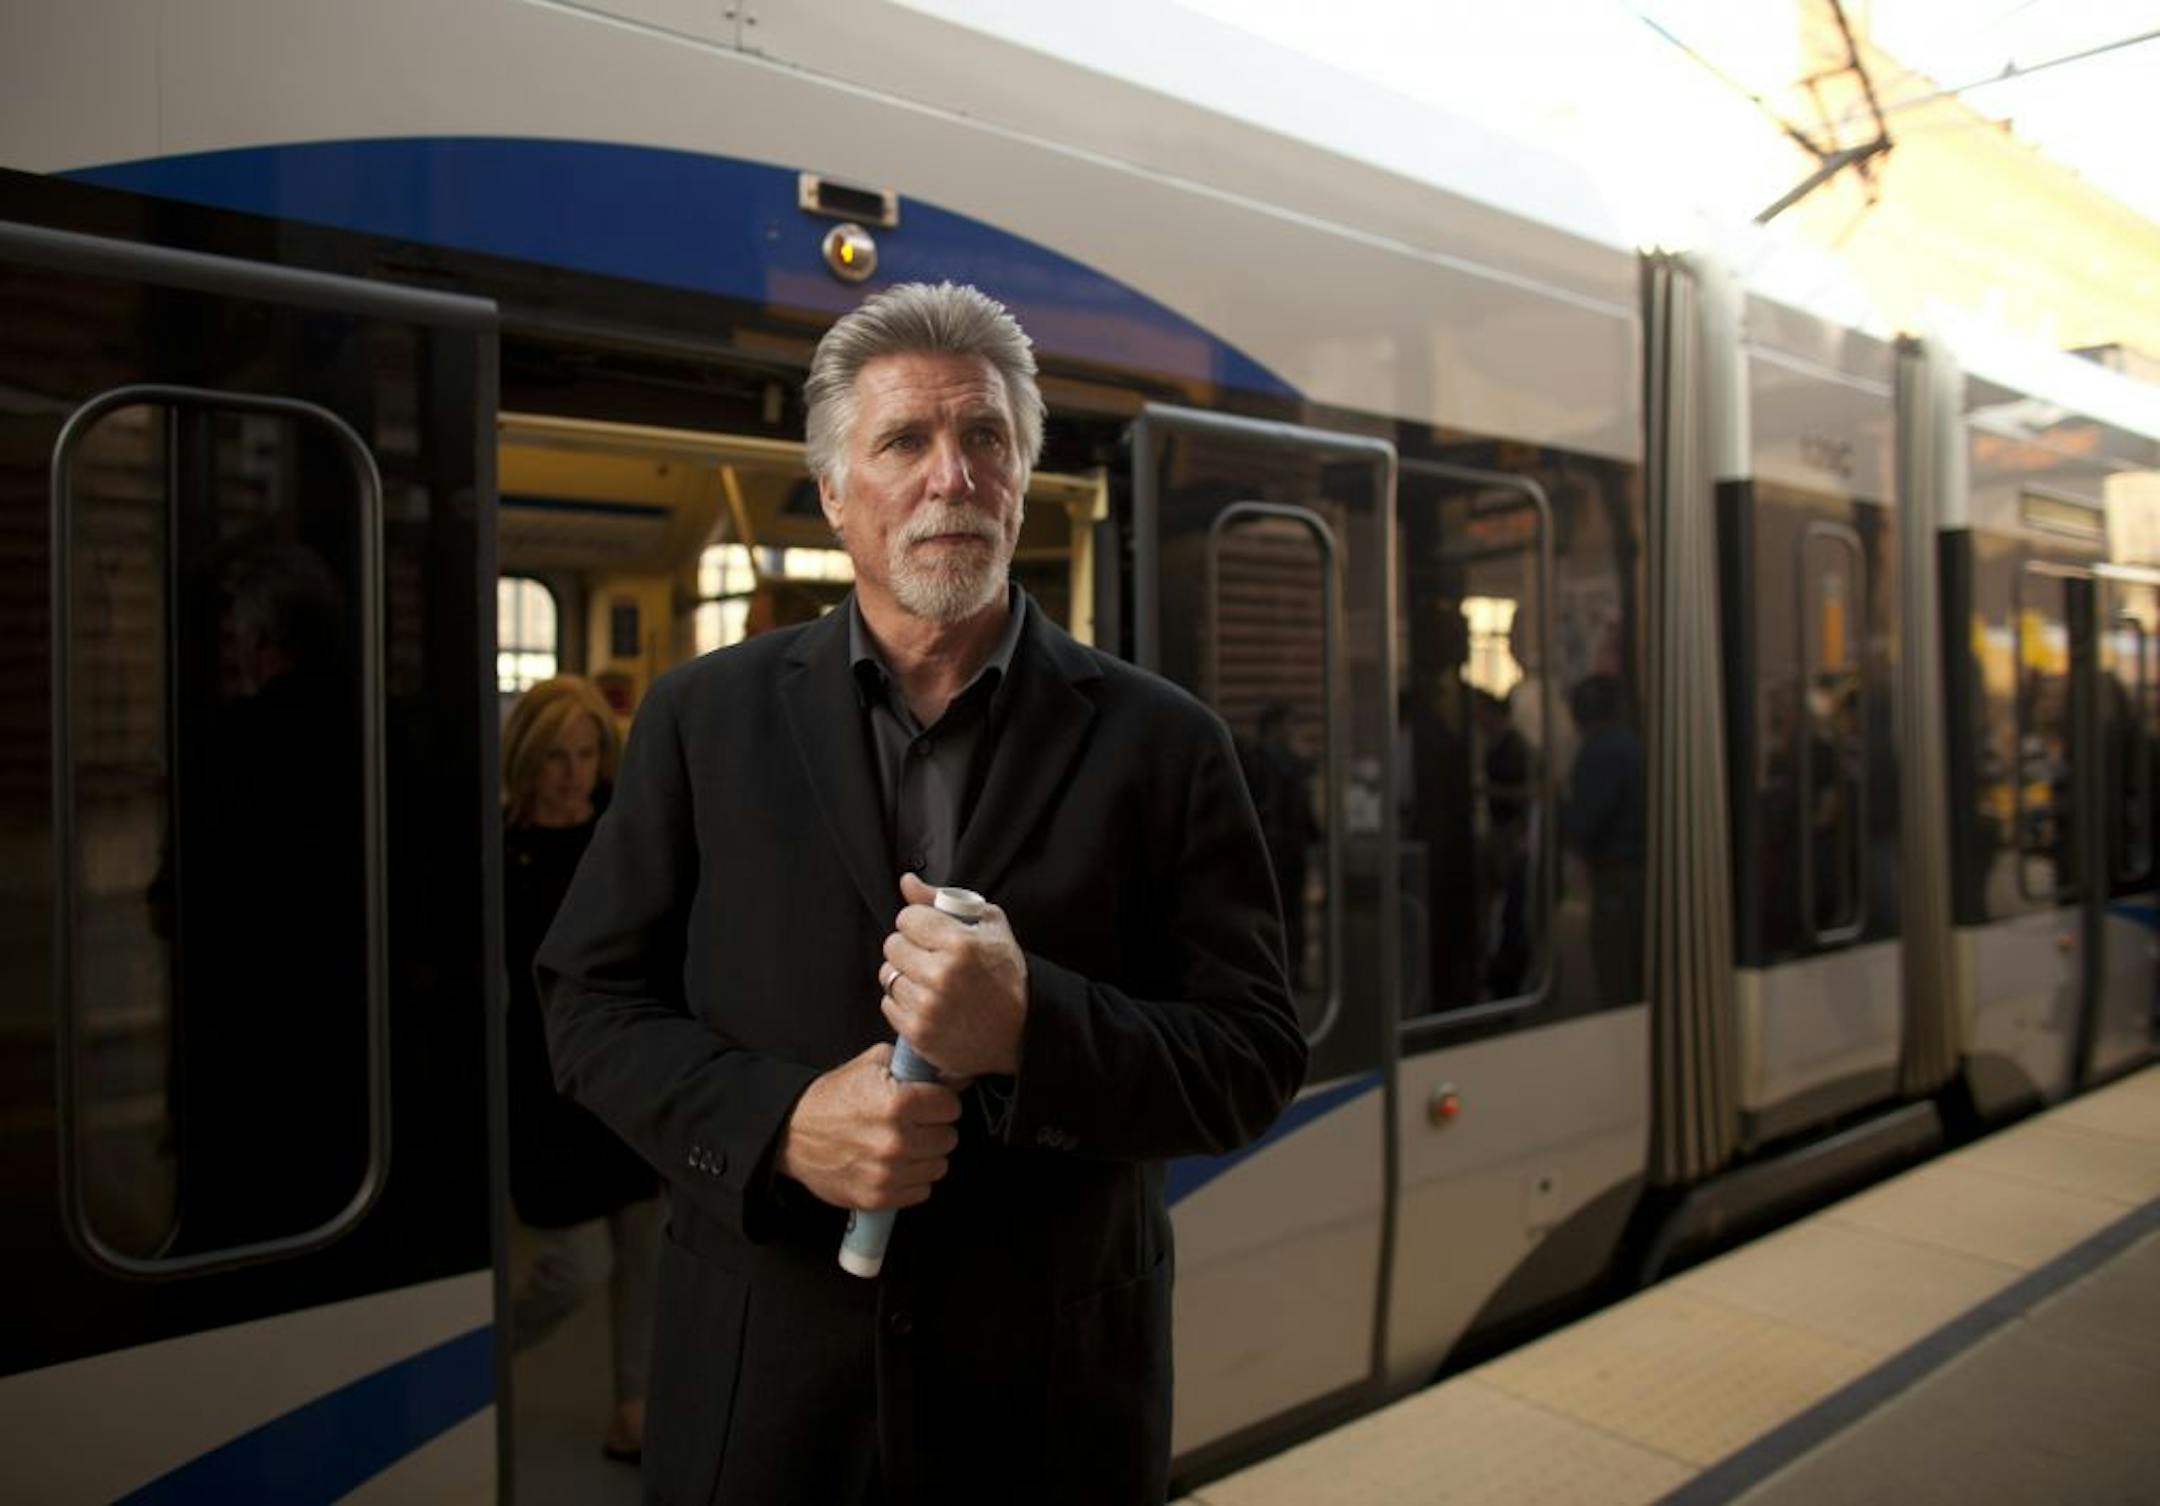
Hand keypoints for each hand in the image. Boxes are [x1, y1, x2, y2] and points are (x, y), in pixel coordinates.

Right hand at [777, 1043, 961, 1209]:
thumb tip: (954, 1072)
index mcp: (898, 1103)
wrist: (793, 1133)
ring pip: (939, 1166)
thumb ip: (914, 1065)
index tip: (929, 1103)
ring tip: (904, 1144)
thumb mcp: (872, 1063)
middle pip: (948, 1138)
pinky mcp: (878, 1197)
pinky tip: (896, 1164)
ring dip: (926, 1155)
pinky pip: (921, 1191)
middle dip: (934, 1128)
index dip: (941, 1102)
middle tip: (915, 1124)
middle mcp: (895, 1140)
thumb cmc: (833, 1098)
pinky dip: (912, 1179)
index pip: (951, 1107)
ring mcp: (887, 1173)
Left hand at [879, 873, 1028, 1078]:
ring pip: (887, 974)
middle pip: (892, 945)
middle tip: (931, 957)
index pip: (907, 917)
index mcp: (960, 944)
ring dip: (905, 975)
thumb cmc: (1006, 975)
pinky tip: (928, 1003)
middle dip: (909, 947)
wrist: (1021, 1033)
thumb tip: (907, 881)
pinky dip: (903, 1002)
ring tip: (930, 982)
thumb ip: (943, 899)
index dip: (919, 922)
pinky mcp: (918, 1033)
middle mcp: (940, 975)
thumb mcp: (990, 926)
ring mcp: (927, 1007)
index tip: (932, 933)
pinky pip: (887, 1004)